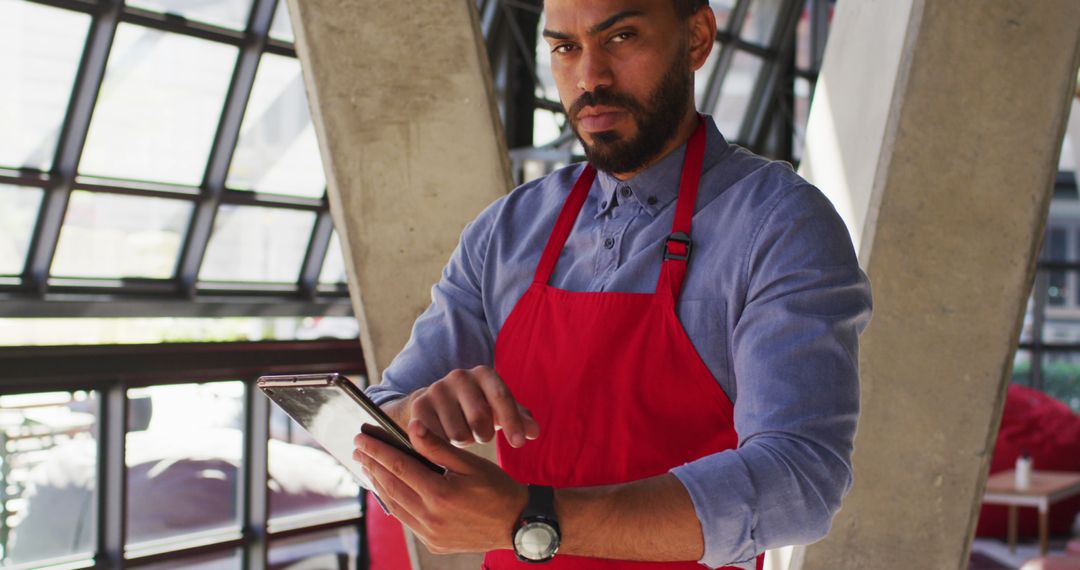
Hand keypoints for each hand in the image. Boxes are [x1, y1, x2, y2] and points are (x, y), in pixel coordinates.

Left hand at [353, 419, 528, 553]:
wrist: (519, 525)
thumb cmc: (498, 489)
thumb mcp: (470, 463)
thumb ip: (438, 446)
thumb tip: (412, 427)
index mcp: (440, 494)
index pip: (398, 466)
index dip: (378, 450)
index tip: (362, 438)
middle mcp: (431, 518)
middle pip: (391, 486)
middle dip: (372, 465)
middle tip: (358, 450)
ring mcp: (431, 534)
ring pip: (395, 506)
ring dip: (379, 485)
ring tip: (369, 468)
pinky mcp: (434, 543)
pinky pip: (407, 520)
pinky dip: (395, 502)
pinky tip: (390, 490)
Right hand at [387, 366, 539, 447]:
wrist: (434, 406)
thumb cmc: (475, 409)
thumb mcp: (499, 412)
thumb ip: (519, 420)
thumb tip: (534, 432)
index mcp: (484, 374)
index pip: (502, 397)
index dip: (512, 421)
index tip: (519, 443)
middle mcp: (460, 376)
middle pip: (480, 418)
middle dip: (484, 435)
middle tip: (480, 436)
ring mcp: (437, 389)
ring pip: (459, 433)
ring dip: (463, 442)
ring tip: (460, 434)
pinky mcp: (419, 406)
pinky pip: (437, 438)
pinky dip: (444, 446)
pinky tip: (444, 441)